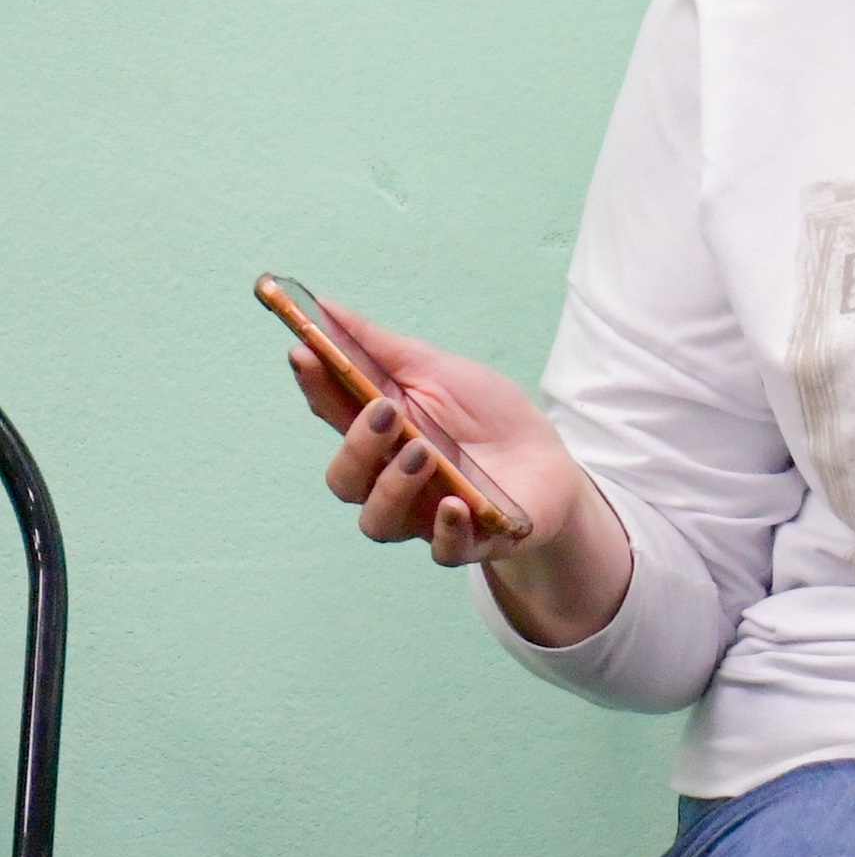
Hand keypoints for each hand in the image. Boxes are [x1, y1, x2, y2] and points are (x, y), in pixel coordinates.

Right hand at [287, 301, 630, 642]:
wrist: (549, 462)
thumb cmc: (488, 415)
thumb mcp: (439, 370)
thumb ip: (383, 348)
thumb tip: (325, 306)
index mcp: (380, 432)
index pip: (331, 411)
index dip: (313, 384)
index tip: (304, 353)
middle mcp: (389, 479)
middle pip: (344, 478)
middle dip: (357, 445)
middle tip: (387, 411)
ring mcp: (423, 514)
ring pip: (377, 520)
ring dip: (392, 486)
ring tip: (423, 452)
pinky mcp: (465, 541)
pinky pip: (441, 551)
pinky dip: (445, 530)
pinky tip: (455, 504)